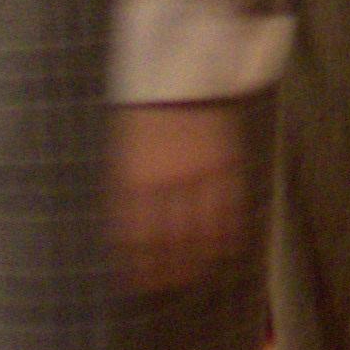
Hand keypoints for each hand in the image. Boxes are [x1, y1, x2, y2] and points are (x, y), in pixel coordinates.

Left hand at [109, 102, 245, 289]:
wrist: (179, 64)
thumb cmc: (143, 104)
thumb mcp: (121, 146)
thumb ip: (123, 188)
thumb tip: (125, 233)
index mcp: (130, 178)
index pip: (134, 238)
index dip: (138, 266)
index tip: (139, 284)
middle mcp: (164, 181)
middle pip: (167, 241)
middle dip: (168, 269)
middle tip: (170, 285)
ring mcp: (198, 173)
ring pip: (200, 231)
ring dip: (198, 258)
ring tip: (196, 274)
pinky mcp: (226, 163)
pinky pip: (229, 208)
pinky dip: (227, 232)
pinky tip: (225, 247)